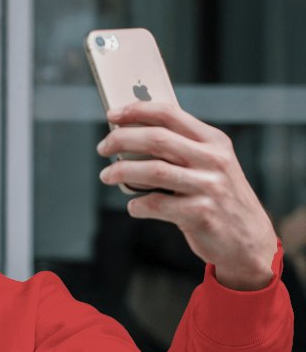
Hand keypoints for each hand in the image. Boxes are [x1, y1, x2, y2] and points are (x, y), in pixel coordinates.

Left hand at [97, 101, 278, 290]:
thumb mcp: (212, 166)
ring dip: (122, 171)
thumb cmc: (219, 199)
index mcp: (214, 141)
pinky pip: (157, 205)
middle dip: (122, 140)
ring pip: (153, 171)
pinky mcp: (200, 214)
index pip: (170, 114)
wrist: (248, 240)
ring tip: (107, 175)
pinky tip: (134, 206)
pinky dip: (138, 205)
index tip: (113, 115)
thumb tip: (133, 138)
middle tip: (103, 148)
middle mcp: (213, 160)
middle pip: (157, 139)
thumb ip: (182, 150)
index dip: (137, 111)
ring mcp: (208, 187)